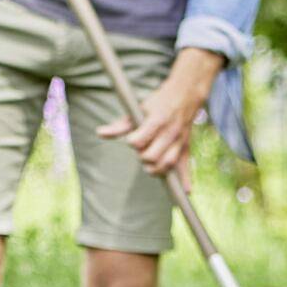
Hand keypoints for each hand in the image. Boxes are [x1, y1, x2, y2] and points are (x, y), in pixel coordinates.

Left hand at [101, 46, 226, 181]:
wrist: (185, 95)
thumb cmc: (157, 103)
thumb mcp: (137, 110)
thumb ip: (120, 125)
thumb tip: (100, 133)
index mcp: (156, 121)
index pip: (138, 141)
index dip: (132, 142)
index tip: (132, 139)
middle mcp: (169, 133)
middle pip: (152, 156)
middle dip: (142, 157)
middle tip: (142, 151)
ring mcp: (179, 141)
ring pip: (167, 164)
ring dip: (156, 170)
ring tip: (150, 166)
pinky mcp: (185, 147)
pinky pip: (186, 165)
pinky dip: (185, 179)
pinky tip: (185, 192)